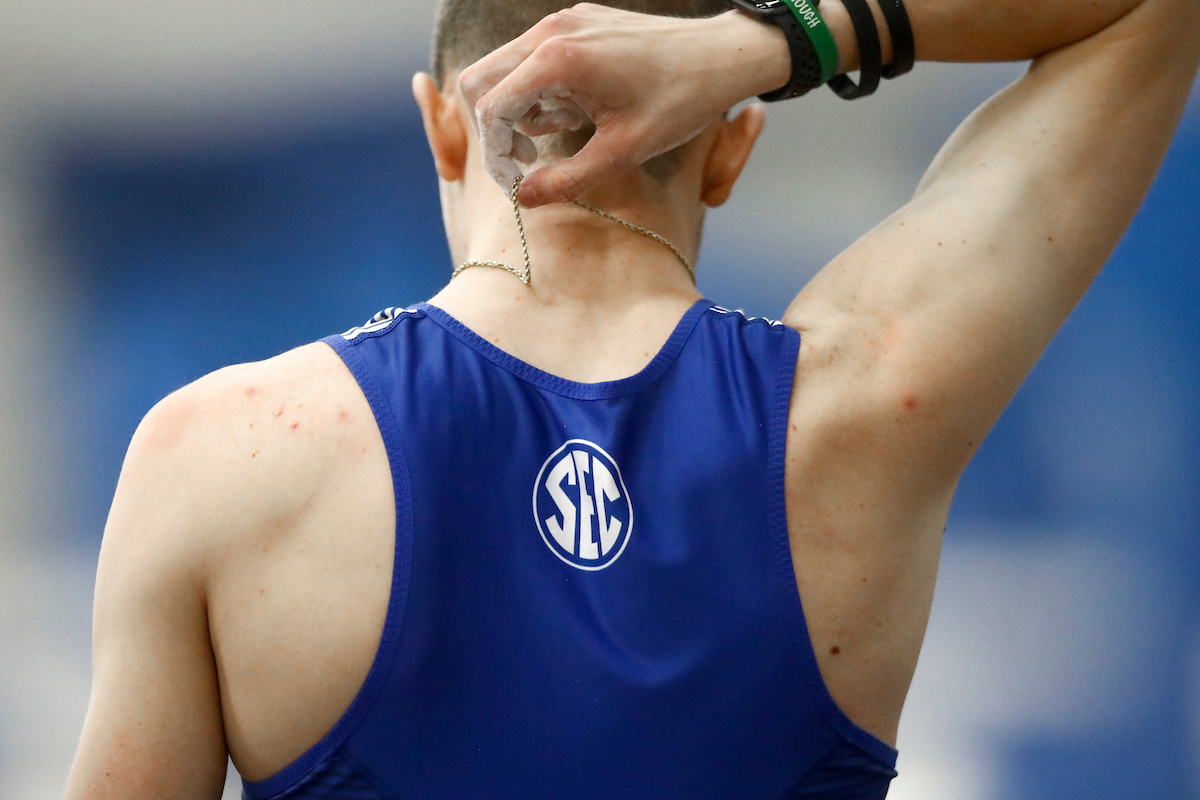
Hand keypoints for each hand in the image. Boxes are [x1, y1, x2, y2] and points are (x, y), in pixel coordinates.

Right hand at [459, 4, 786, 206]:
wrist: (721, 55)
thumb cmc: (678, 102)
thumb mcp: (622, 152)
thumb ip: (567, 179)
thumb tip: (523, 199)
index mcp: (557, 60)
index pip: (490, 108)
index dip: (494, 154)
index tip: (515, 183)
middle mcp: (550, 32)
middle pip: (480, 80)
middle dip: (494, 129)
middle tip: (528, 161)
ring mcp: (561, 22)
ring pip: (503, 68)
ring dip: (517, 109)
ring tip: (563, 133)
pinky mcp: (575, 22)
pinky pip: (532, 56)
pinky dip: (537, 89)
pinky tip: (576, 110)